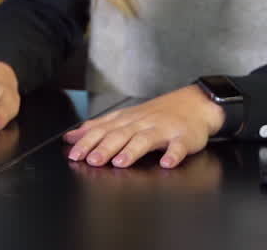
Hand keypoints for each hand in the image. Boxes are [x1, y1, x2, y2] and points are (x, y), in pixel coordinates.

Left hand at [63, 84, 223, 168]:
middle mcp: (142, 123)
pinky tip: (166, 163)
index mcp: (126, 120)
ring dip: (132, 151)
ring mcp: (163, 130)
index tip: (74, 154)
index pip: (102, 130)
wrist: (194, 103)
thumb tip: (71, 137)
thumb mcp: (124, 118)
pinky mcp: (184, 138)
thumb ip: (98, 128)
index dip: (87, 142)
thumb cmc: (156, 114)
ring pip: (145, 139)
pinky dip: (173, 154)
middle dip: (104, 147)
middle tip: (92, 161)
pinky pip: (179, 147)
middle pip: (120, 135)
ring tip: (121, 162)